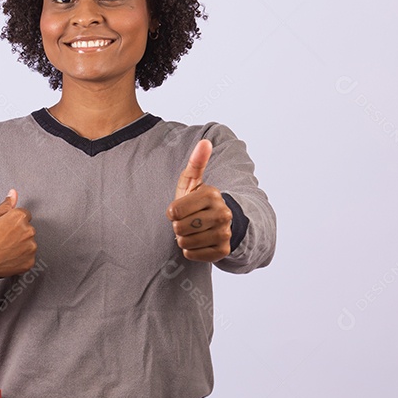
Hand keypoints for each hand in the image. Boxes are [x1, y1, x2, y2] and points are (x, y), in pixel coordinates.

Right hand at [0, 189, 36, 278]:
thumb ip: (5, 206)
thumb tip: (14, 193)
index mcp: (19, 217)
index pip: (24, 214)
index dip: (12, 221)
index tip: (3, 228)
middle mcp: (29, 231)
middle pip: (28, 228)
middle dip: (18, 232)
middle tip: (1, 239)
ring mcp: (30, 248)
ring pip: (29, 242)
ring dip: (20, 244)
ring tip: (3, 249)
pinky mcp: (30, 262)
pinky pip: (28, 256)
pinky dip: (20, 257)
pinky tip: (7, 258)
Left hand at [167, 140, 231, 262]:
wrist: (219, 223)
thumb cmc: (198, 201)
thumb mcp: (193, 181)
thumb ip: (196, 162)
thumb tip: (205, 142)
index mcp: (212, 194)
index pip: (174, 212)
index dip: (172, 213)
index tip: (180, 210)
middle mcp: (223, 213)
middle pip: (179, 228)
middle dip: (178, 226)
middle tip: (188, 221)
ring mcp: (225, 233)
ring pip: (185, 243)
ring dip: (183, 239)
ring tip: (192, 231)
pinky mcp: (223, 250)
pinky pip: (192, 255)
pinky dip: (190, 251)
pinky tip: (198, 242)